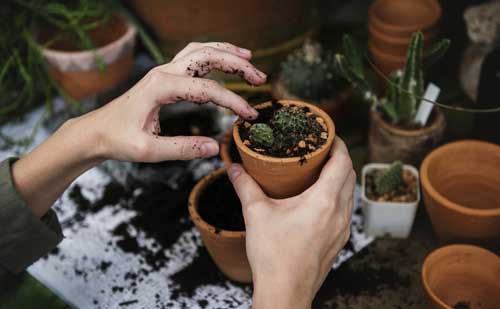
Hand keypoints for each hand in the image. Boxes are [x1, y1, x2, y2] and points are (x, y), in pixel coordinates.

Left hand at [12, 42, 265, 216]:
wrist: (96, 131)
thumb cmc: (118, 140)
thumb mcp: (148, 151)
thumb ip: (182, 149)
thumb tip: (214, 147)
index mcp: (161, 87)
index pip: (207, 90)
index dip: (233, 101)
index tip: (249, 116)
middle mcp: (163, 72)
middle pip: (207, 57)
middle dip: (237, 64)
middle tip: (260, 78)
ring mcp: (163, 71)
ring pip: (200, 51)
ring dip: (226, 53)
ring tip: (249, 59)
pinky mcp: (164, 76)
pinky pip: (192, 56)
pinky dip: (212, 54)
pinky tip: (224, 59)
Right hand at [228, 138, 355, 308]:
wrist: (285, 292)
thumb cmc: (273, 256)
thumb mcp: (256, 214)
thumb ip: (245, 186)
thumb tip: (234, 168)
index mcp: (324, 201)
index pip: (343, 162)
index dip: (338, 144)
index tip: (328, 135)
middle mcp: (339, 213)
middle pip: (350, 175)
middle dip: (339, 158)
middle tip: (321, 150)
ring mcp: (342, 229)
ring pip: (349, 194)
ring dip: (339, 178)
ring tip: (319, 171)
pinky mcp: (339, 241)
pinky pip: (345, 210)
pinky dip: (337, 197)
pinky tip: (318, 200)